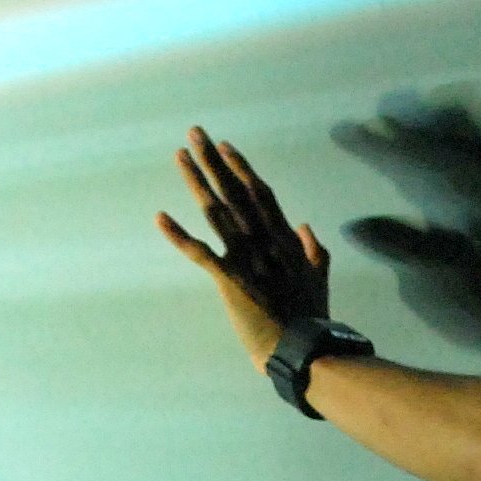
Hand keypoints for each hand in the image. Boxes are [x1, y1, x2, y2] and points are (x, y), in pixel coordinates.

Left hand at [157, 126, 332, 366]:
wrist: (303, 348)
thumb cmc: (311, 317)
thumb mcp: (320, 278)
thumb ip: (315, 250)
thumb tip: (306, 225)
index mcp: (285, 239)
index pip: (260, 194)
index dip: (242, 168)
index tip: (225, 147)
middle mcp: (264, 240)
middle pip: (235, 191)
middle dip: (214, 161)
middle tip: (195, 132)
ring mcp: (247, 257)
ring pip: (217, 211)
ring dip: (196, 181)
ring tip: (180, 156)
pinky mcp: (230, 278)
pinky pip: (200, 252)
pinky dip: (179, 235)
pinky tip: (160, 216)